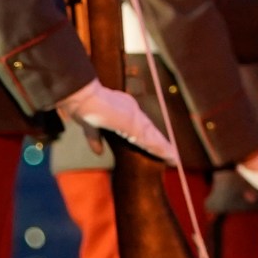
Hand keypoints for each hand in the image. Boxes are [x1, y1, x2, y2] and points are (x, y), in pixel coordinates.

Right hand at [56, 80, 178, 164]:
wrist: (84, 98)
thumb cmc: (83, 108)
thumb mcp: (90, 127)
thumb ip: (95, 139)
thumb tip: (99, 152)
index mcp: (124, 110)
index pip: (140, 126)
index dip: (148, 137)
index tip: (154, 146)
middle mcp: (133, 112)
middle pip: (149, 131)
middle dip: (159, 144)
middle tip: (170, 154)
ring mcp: (136, 118)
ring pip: (153, 137)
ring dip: (164, 149)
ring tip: (173, 158)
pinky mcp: (135, 126)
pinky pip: (152, 141)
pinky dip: (162, 150)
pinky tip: (172, 157)